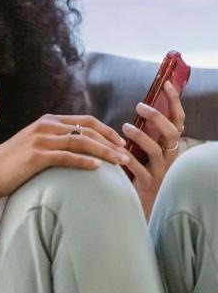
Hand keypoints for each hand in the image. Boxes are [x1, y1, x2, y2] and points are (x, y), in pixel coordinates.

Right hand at [0, 114, 126, 230]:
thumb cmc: (16, 162)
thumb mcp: (36, 143)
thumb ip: (56, 140)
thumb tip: (81, 146)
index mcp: (48, 121)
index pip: (85, 120)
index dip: (107, 130)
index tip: (121, 142)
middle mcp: (45, 126)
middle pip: (87, 129)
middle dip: (110, 142)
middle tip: (126, 154)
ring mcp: (41, 140)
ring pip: (81, 141)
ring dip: (104, 151)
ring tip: (120, 162)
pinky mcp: (37, 156)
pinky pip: (66, 156)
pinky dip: (84, 161)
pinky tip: (97, 168)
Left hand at [121, 80, 184, 219]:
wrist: (142, 208)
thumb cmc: (140, 176)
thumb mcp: (145, 153)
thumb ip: (145, 135)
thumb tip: (136, 112)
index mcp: (170, 147)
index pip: (177, 121)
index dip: (174, 102)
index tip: (166, 84)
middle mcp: (169, 158)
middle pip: (171, 133)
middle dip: (158, 116)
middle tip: (141, 105)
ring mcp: (160, 173)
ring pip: (156, 151)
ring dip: (140, 136)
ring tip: (125, 126)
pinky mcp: (147, 185)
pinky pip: (138, 169)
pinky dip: (126, 158)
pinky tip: (115, 152)